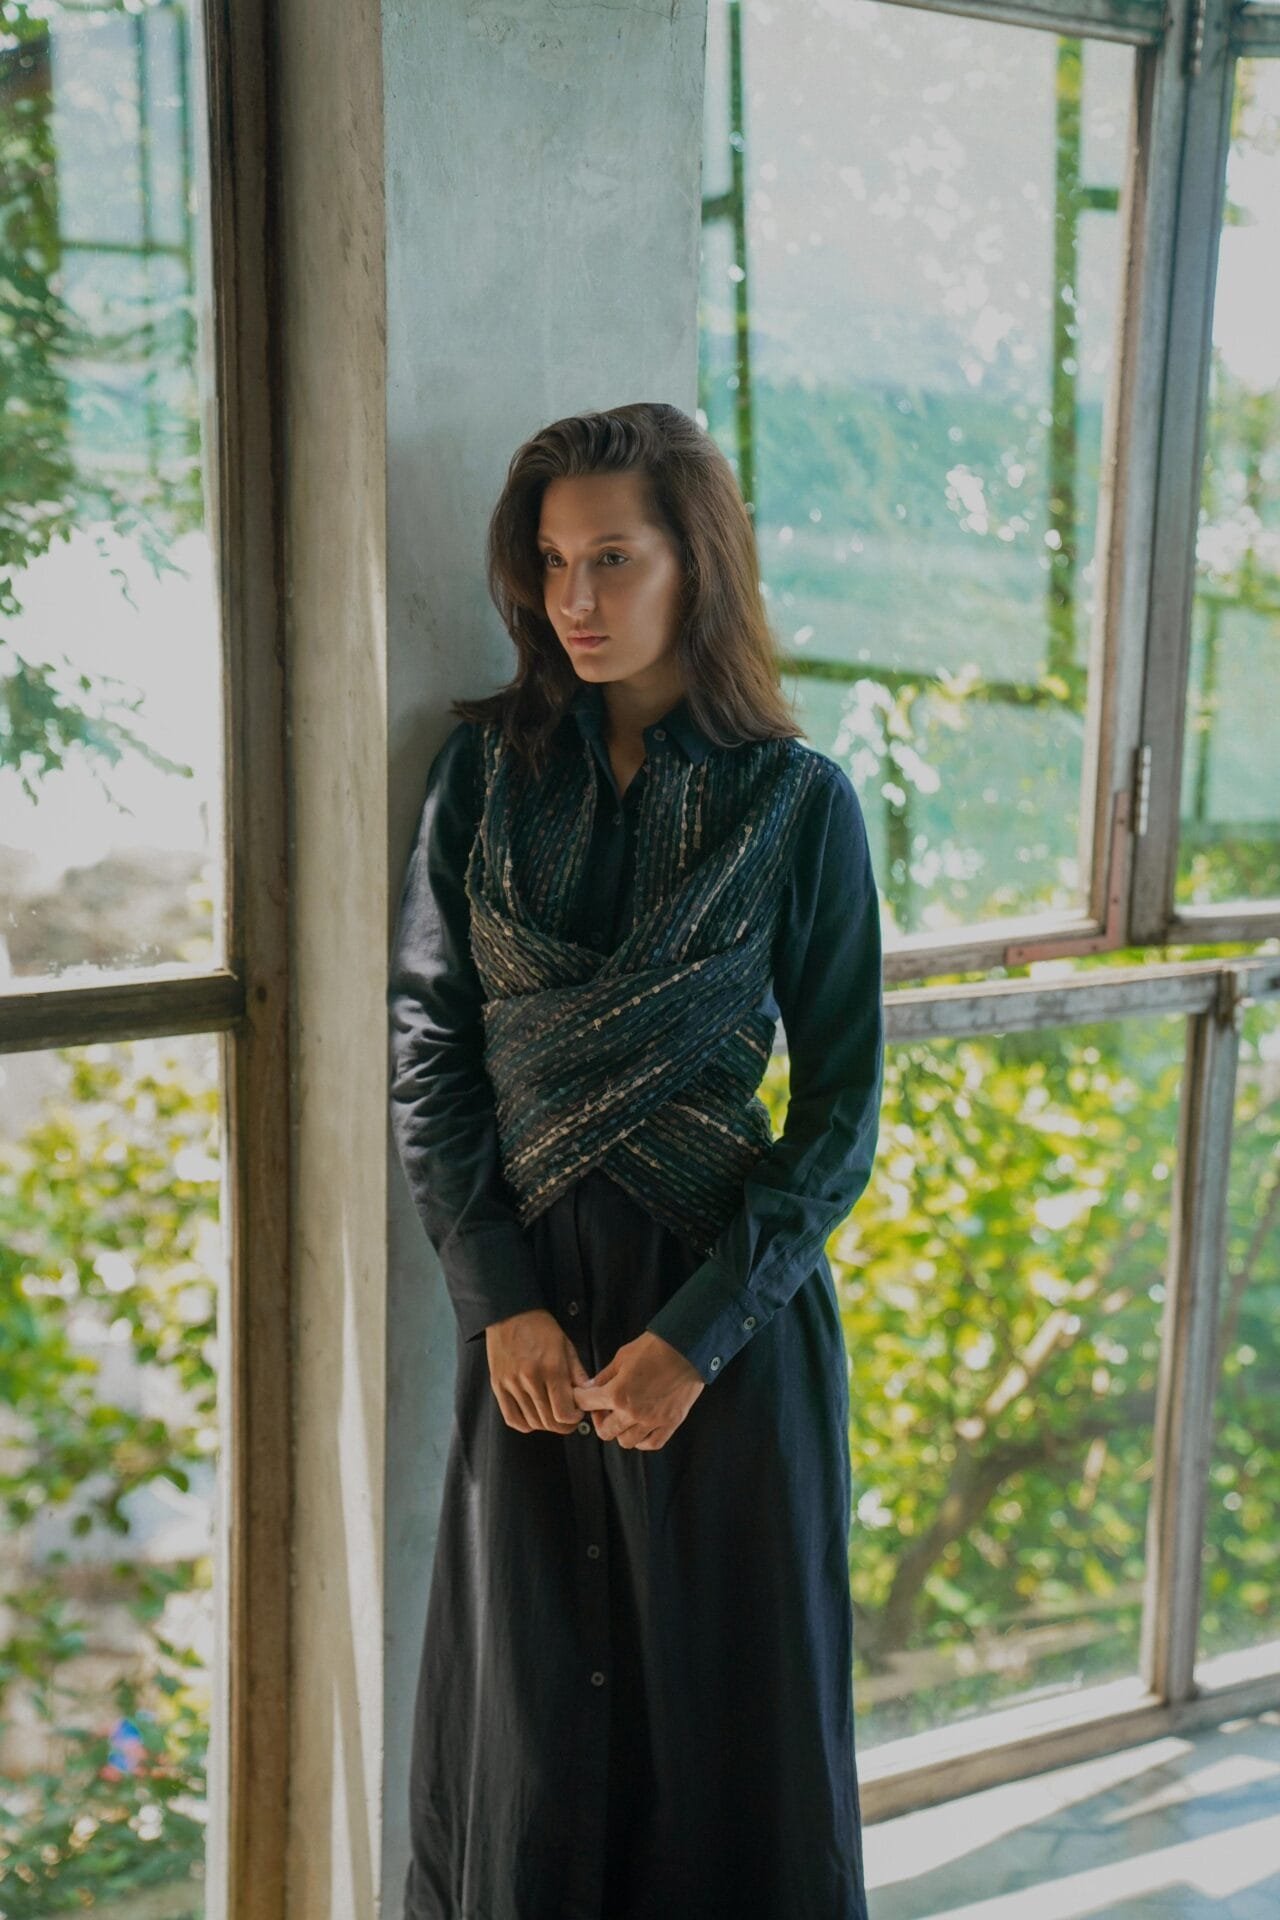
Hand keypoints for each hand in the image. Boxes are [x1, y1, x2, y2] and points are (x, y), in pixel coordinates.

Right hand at [484, 1308, 590, 1434]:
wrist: (510, 1313)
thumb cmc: (540, 1327)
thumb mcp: (566, 1346)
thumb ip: (577, 1374)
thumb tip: (588, 1395)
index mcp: (551, 1368)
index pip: (563, 1412)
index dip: (574, 1419)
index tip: (577, 1413)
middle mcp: (530, 1379)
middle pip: (548, 1421)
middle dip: (563, 1425)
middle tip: (568, 1419)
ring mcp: (512, 1384)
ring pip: (532, 1422)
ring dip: (546, 1424)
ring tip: (552, 1415)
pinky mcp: (498, 1385)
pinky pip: (512, 1418)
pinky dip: (525, 1424)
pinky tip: (534, 1417)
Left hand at [571, 1331, 704, 1450]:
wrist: (687, 1348)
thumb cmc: (655, 1348)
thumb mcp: (622, 1357)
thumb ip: (605, 1376)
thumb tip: (591, 1387)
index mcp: (618, 1394)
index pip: (587, 1404)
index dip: (580, 1398)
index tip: (582, 1397)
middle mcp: (633, 1412)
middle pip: (605, 1431)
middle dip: (599, 1419)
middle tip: (603, 1408)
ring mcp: (653, 1421)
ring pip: (626, 1442)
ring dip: (620, 1431)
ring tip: (623, 1417)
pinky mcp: (671, 1423)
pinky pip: (652, 1443)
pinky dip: (643, 1440)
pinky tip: (640, 1428)